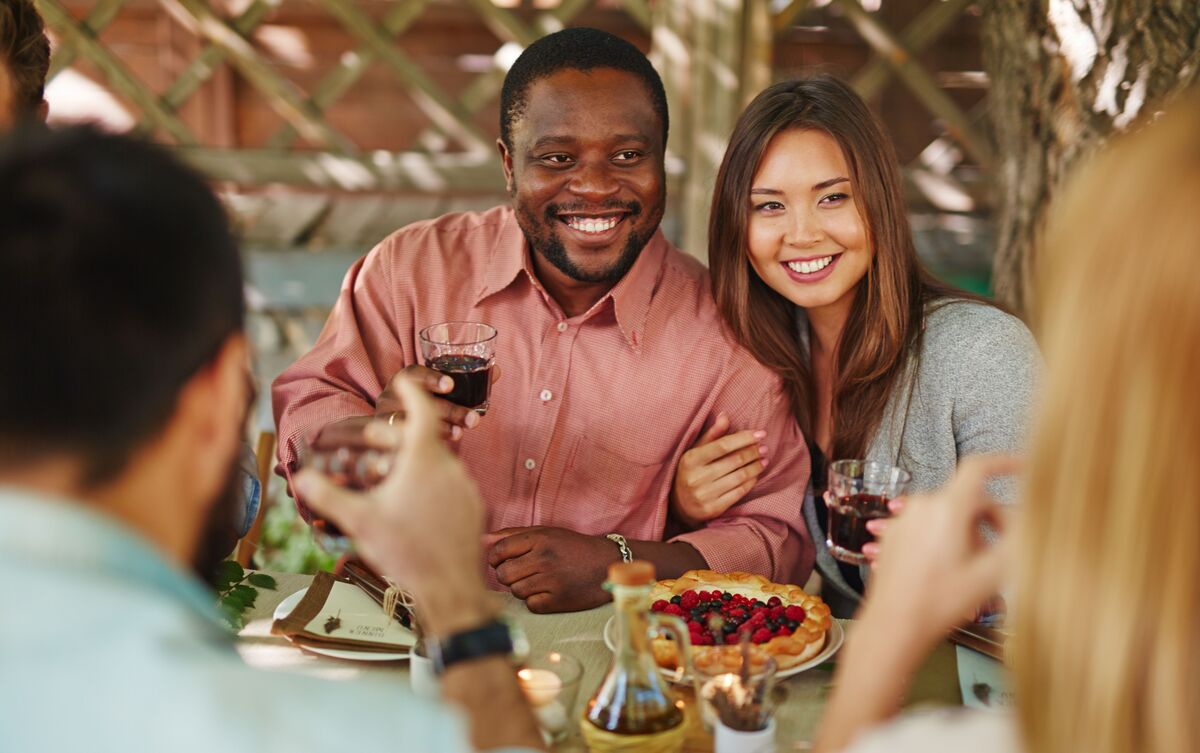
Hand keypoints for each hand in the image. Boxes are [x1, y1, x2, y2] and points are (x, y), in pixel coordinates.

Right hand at [296, 378, 490, 633]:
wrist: (451, 586)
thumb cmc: (406, 550)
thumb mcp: (360, 520)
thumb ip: (328, 495)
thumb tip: (301, 478)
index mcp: (423, 459)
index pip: (421, 410)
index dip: (412, 392)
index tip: (403, 382)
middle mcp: (449, 466)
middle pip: (425, 440)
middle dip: (400, 439)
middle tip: (378, 444)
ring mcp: (465, 487)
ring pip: (439, 463)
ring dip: (416, 464)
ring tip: (392, 478)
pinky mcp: (473, 507)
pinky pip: (450, 485)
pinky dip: (432, 484)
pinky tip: (415, 505)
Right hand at [375, 364, 500, 440]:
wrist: (386, 431)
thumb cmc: (423, 404)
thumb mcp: (439, 391)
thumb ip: (467, 380)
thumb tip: (497, 370)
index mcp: (404, 381)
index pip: (414, 374)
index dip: (431, 378)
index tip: (450, 386)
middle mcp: (390, 397)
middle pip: (417, 402)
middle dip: (449, 411)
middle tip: (474, 419)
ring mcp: (384, 420)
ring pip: (410, 424)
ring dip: (438, 429)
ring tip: (460, 434)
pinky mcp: (384, 443)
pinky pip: (402, 445)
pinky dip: (422, 447)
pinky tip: (441, 450)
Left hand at [483, 527, 619, 612]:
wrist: (606, 564)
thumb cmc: (572, 547)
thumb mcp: (545, 533)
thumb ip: (512, 535)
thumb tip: (482, 539)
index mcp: (539, 539)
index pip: (499, 551)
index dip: (495, 558)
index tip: (502, 561)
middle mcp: (544, 558)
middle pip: (503, 574)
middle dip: (508, 574)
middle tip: (522, 571)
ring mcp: (551, 581)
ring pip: (515, 591)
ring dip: (522, 587)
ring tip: (537, 580)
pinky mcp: (558, 601)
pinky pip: (530, 605)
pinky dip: (535, 600)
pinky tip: (547, 591)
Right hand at [670, 413, 767, 526]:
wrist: (679, 505)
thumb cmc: (691, 471)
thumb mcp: (695, 451)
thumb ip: (712, 435)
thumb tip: (725, 415)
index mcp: (691, 459)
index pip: (723, 445)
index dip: (744, 438)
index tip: (760, 434)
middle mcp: (696, 477)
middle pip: (734, 461)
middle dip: (753, 452)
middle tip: (764, 447)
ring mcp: (704, 495)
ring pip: (739, 477)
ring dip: (755, 467)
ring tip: (764, 460)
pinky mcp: (713, 509)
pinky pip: (739, 492)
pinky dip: (751, 482)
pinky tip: (756, 475)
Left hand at [859, 455, 1018, 642]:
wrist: (892, 626)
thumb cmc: (940, 602)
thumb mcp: (991, 575)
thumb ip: (1018, 541)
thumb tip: (1033, 520)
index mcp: (947, 507)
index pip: (978, 467)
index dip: (1004, 462)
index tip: (1023, 466)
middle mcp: (922, 505)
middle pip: (968, 500)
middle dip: (990, 523)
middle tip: (1003, 555)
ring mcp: (903, 519)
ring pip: (949, 517)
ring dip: (967, 537)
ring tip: (974, 574)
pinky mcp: (893, 535)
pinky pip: (928, 528)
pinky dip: (945, 542)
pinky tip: (950, 573)